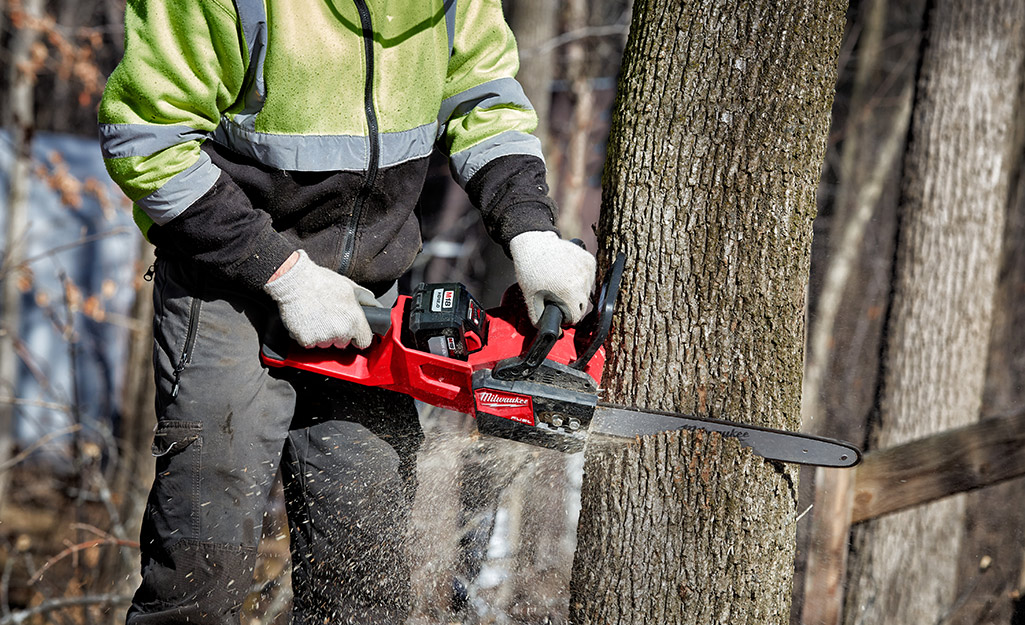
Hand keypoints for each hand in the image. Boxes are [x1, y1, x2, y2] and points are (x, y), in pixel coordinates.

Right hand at [263, 250, 379, 348]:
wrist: (295, 281)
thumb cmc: (321, 282)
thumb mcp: (350, 286)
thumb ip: (366, 300)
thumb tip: (376, 307)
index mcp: (355, 320)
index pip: (364, 341)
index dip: (359, 336)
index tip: (354, 332)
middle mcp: (341, 332)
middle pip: (344, 343)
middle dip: (339, 333)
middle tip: (330, 316)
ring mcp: (323, 338)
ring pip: (326, 344)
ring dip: (323, 335)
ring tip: (317, 316)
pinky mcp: (306, 340)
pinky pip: (309, 343)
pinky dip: (307, 335)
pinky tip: (307, 320)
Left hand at [510, 231, 595, 325]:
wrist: (534, 245)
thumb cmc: (530, 271)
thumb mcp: (530, 298)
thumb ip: (539, 318)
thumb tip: (548, 332)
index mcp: (568, 294)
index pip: (574, 317)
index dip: (564, 316)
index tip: (558, 309)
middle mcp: (581, 282)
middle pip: (582, 305)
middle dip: (570, 304)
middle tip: (557, 295)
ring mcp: (587, 270)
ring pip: (586, 292)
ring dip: (576, 291)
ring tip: (560, 282)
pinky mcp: (589, 261)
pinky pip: (589, 278)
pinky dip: (580, 278)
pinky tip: (567, 273)